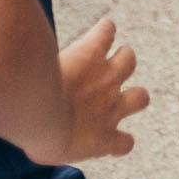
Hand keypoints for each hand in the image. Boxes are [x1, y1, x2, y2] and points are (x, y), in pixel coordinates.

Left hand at [37, 17, 148, 163]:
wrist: (37, 115)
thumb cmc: (36, 138)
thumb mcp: (48, 149)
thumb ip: (57, 140)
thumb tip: (38, 137)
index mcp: (103, 140)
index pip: (126, 144)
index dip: (120, 140)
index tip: (105, 133)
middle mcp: (112, 108)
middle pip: (142, 96)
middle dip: (130, 92)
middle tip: (105, 91)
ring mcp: (107, 78)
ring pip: (129, 59)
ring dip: (118, 57)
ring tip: (101, 56)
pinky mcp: (94, 53)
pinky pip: (107, 31)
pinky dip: (102, 29)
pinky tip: (95, 31)